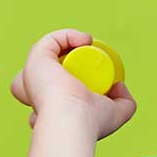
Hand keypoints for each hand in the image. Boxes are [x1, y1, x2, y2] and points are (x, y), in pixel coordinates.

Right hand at [9, 29, 135, 141]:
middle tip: (83, 63)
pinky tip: (86, 41)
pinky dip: (69, 36)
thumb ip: (124, 102)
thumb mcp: (115, 113)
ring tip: (85, 47)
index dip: (70, 86)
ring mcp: (32, 76)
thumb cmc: (90, 121)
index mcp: (47, 108)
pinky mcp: (35, 59)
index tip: (89, 85)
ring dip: (65, 48)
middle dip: (59, 65)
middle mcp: (35, 93)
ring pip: (42, 55)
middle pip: (40, 75)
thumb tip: (119, 85)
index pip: (50, 96)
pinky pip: (51, 40)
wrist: (72, 117)